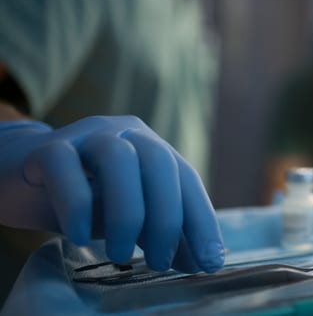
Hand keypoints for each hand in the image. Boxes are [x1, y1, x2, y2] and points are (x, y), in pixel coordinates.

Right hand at [0, 116, 224, 272]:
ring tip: (119, 254)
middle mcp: (126, 133)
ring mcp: (87, 135)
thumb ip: (160, 232)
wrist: (20, 174)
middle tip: (160, 262)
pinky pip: (64, 166)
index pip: (187, 179)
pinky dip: (76, 203)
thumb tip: (201, 262)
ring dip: (126, 212)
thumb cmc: (84, 195)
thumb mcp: (128, 215)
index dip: (202, 221)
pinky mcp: (48, 148)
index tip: (210, 261)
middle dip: (166, 218)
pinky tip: (78, 236)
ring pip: (118, 159)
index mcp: (152, 147)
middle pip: (159, 163)